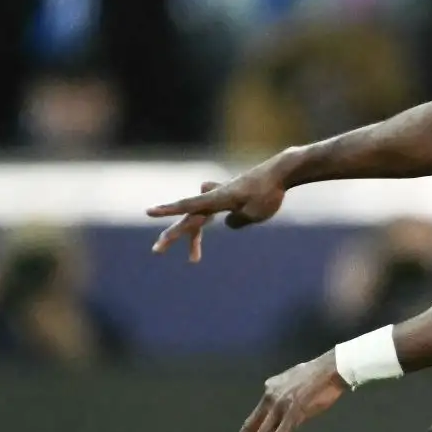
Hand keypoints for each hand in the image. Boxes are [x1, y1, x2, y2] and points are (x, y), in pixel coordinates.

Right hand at [147, 161, 290, 261]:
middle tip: (156, 251)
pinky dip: (212, 224)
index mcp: (217, 199)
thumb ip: (237, 221)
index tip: (148, 211)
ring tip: (194, 259)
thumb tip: (228, 222)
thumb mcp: (253, 214)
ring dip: (196, 238)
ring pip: (200, 218)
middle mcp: (215, 196)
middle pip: (190, 217)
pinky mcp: (230, 196)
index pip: (188, 205)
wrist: (282, 171)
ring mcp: (222, 195)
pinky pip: (213, 213)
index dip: (168, 209)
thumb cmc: (268, 193)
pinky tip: (216, 228)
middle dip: (174, 235)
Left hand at [221, 351, 345, 431]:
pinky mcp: (293, 411)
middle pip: (250, 427)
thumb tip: (288, 429)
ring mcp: (280, 405)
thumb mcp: (295, 389)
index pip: (255, 418)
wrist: (333, 368)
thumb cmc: (319, 377)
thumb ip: (288, 408)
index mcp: (269, 391)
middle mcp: (270, 398)